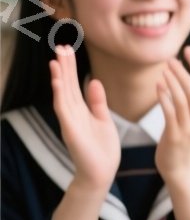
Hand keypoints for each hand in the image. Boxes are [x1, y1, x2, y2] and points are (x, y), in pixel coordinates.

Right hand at [49, 45, 118, 195]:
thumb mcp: (103, 119)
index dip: (71, 68)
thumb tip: (94, 81)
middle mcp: (72, 113)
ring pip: (62, 94)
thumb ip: (97, 101)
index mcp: (81, 110)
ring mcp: (70, 121)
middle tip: (60, 46)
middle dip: (64, 66)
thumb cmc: (102, 148)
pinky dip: (60, 95)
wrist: (101, 172)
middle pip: (67, 85)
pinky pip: (63, 109)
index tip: (68, 50)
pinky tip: (59, 81)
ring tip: (57, 59)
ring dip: (60, 76)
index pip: (74, 84)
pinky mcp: (71, 130)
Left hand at [156, 45, 189, 183]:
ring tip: (168, 64)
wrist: (183, 168)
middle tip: (184, 50)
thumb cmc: (186, 139)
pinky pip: (171, 113)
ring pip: (187, 97)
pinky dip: (165, 98)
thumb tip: (184, 75)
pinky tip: (158, 86)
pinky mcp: (176, 135)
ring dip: (177, 78)